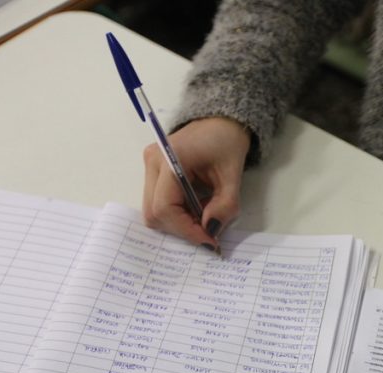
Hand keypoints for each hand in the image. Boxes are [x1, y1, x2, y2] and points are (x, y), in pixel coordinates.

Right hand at [141, 116, 250, 249]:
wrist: (220, 122)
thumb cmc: (226, 142)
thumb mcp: (233, 176)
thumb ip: (225, 206)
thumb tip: (211, 231)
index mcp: (170, 159)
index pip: (165, 207)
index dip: (186, 229)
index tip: (209, 240)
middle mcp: (152, 162)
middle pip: (154, 213)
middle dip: (181, 228)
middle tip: (208, 231)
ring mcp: (149, 167)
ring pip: (154, 211)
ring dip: (180, 222)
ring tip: (205, 215)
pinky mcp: (154, 173)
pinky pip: (159, 203)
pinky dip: (178, 213)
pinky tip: (197, 207)